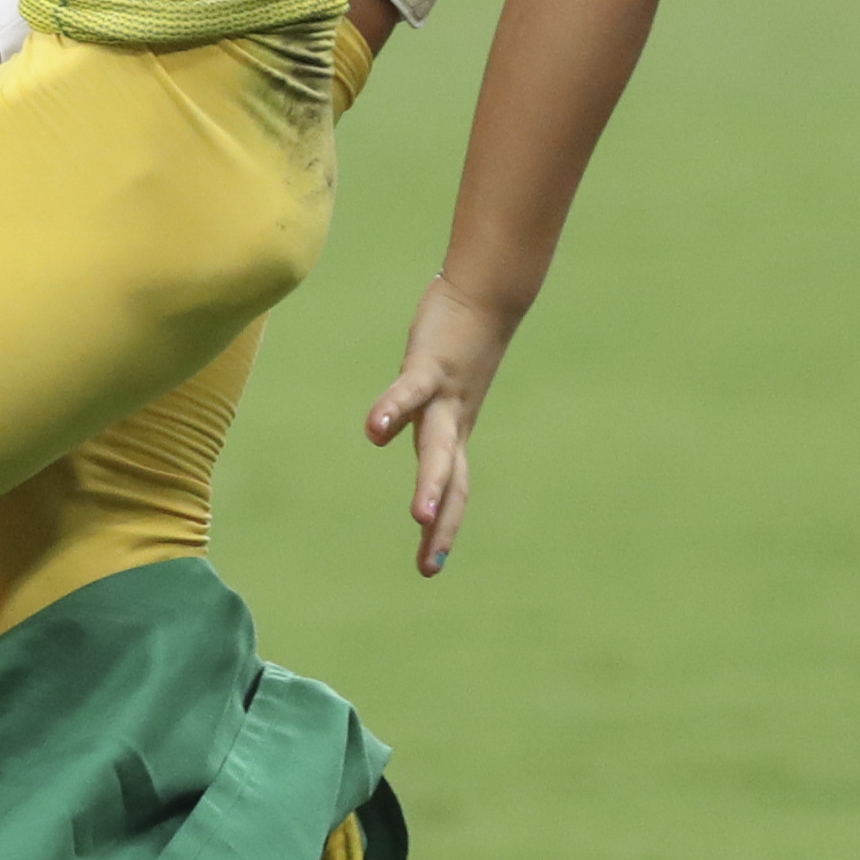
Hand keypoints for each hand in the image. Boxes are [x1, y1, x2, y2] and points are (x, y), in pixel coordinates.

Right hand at [365, 279, 519, 576]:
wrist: (487, 292)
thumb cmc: (458, 339)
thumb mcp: (440, 386)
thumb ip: (423, 410)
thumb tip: (392, 429)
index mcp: (453, 431)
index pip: (454, 489)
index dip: (445, 527)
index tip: (430, 567)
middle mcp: (453, 421)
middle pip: (451, 480)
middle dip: (441, 522)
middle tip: (430, 566)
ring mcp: (445, 394)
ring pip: (438, 446)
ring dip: (431, 484)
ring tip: (418, 517)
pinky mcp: (431, 364)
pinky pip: (409, 392)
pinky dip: (391, 411)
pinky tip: (373, 431)